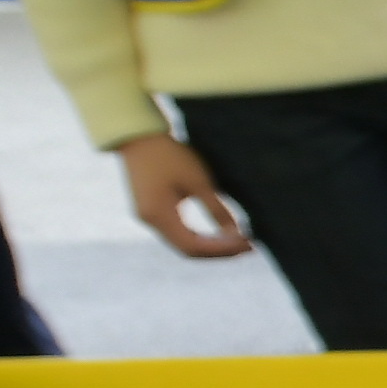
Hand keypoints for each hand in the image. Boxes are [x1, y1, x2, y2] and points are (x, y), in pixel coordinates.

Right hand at [117, 132, 252, 258]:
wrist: (138, 137)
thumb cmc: (169, 155)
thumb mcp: (198, 180)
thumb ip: (216, 208)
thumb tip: (235, 233)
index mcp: (159, 215)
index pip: (194, 247)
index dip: (222, 249)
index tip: (248, 244)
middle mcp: (150, 222)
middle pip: (188, 249)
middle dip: (219, 251)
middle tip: (247, 246)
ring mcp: (148, 218)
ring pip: (182, 244)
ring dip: (209, 246)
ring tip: (237, 242)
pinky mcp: (150, 211)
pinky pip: (176, 233)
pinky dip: (198, 237)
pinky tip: (218, 235)